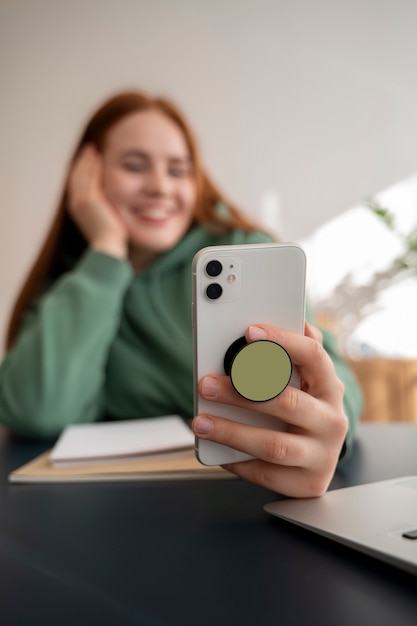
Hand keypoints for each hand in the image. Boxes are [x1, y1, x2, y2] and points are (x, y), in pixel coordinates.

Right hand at [67, 145, 127, 257]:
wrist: (108, 246)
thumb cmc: (109, 238)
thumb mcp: (101, 220)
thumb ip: (101, 208)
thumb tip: (108, 202)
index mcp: (76, 208)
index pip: (75, 183)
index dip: (79, 169)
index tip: (86, 159)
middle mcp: (75, 202)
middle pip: (75, 175)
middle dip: (81, 161)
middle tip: (88, 148)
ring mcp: (81, 200)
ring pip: (81, 174)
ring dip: (87, 160)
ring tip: (92, 149)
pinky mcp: (91, 199)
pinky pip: (90, 177)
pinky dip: (93, 165)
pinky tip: (99, 157)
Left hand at [192, 322, 347, 496]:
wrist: (317, 463)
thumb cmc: (304, 412)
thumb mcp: (305, 383)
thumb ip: (297, 355)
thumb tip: (298, 322)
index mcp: (330, 388)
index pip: (313, 356)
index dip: (283, 341)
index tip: (249, 331)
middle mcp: (332, 421)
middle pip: (287, 403)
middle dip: (241, 393)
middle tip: (206, 385)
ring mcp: (322, 455)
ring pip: (273, 445)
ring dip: (232, 432)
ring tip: (201, 422)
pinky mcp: (308, 484)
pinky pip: (265, 474)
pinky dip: (237, 462)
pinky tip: (216, 451)